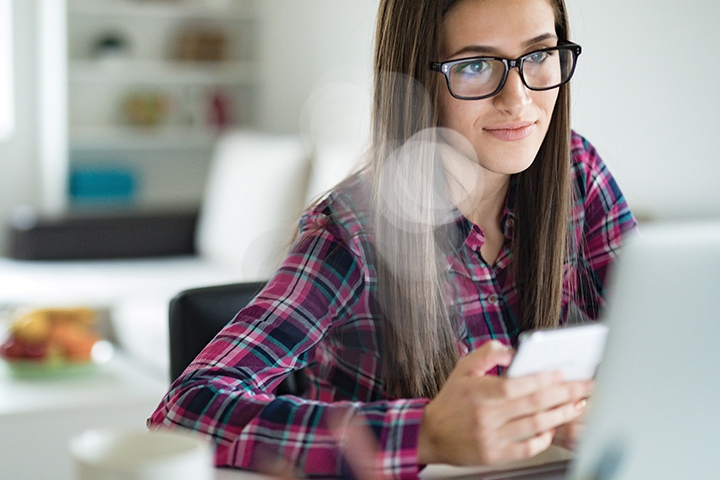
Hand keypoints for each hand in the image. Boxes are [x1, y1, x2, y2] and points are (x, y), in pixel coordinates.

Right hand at [417, 340, 592, 465]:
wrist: (432, 434)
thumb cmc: (450, 401)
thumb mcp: (462, 368)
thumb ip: (487, 353)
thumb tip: (511, 350)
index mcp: (479, 392)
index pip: (517, 385)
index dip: (543, 379)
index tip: (562, 374)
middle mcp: (487, 416)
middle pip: (534, 404)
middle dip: (564, 395)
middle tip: (583, 388)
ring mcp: (492, 437)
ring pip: (535, 425)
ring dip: (561, 415)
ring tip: (577, 406)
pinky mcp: (495, 454)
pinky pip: (528, 447)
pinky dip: (544, 438)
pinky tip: (553, 428)